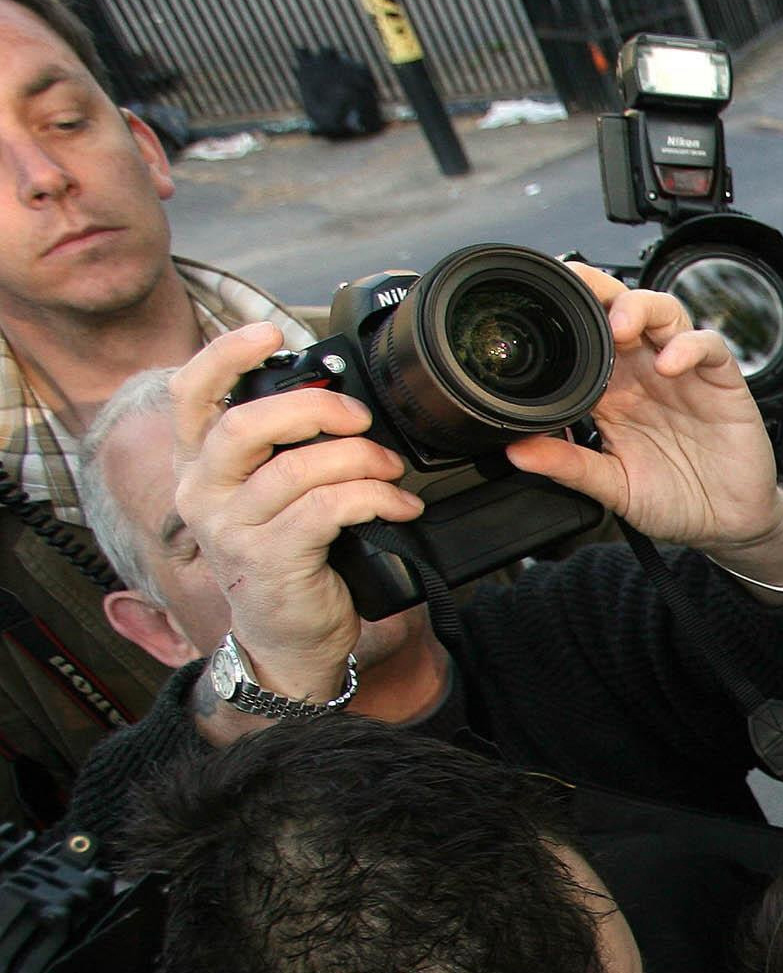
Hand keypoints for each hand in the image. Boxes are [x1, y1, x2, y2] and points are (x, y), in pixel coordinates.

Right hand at [168, 322, 420, 696]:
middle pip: (245, 424)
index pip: (191, 395)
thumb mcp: (273, 496)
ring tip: (391, 470)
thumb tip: (337, 401)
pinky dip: (375, 498)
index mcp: (200, 466)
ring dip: (359, 460)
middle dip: (313, 408)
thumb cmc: (290, 558)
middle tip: (359, 418)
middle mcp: (205, 493)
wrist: (288, 639)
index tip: (270, 333)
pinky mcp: (271, 560)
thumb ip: (283, 450)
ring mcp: (233, 529)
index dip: (226, 355)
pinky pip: (328, 509)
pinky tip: (401, 507)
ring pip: (297, 469)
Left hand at [502, 264, 782, 564]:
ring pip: (664, 312)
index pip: (585, 335)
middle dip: (598, 289)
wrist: (725, 524)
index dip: (564, 311)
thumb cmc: (673, 500)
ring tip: (620, 328)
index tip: (538, 303)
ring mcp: (684, 372)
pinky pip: (708, 345)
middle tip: (575, 292)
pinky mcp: (721, 381)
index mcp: (613, 390)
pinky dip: (688, 346)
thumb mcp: (614, 487)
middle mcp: (645, 372)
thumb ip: (570, 466)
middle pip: (621, 306)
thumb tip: (517, 452)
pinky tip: (669, 365)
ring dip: (639, 308)